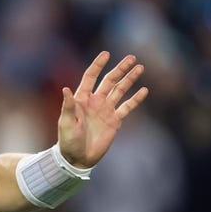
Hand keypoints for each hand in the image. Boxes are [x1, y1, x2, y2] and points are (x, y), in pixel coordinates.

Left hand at [57, 51, 147, 168]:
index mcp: (82, 98)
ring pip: (120, 90)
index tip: (106, 54)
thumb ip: (68, 106)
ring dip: (129, 79)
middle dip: (120, 69)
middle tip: (132, 58)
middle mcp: (95, 101)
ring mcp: (106, 110)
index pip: (90, 77)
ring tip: (140, 68)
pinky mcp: (115, 120)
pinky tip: (144, 90)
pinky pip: (127, 107)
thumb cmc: (68, 140)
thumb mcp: (66, 123)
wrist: (78, 157)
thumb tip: (65, 89)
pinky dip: (135, 99)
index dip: (98, 65)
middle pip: (110, 80)